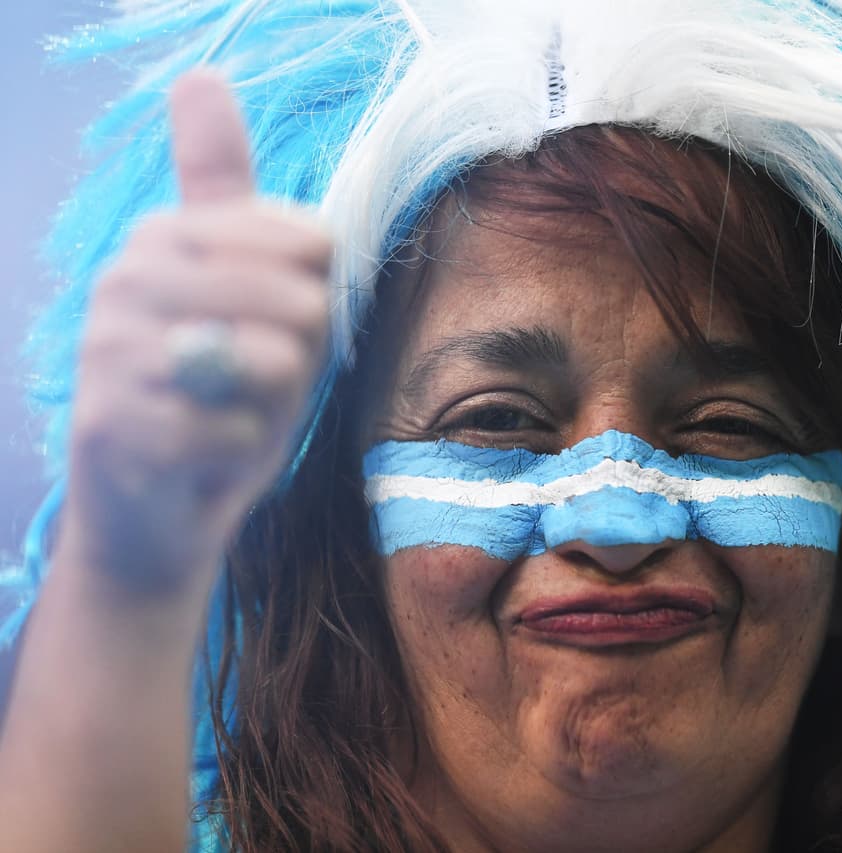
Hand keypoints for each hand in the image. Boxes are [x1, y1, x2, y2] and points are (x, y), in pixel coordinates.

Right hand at [58, 70, 332, 596]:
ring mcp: (109, 344)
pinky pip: (237, 430)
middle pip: (303, 301)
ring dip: (270, 408)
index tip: (271, 333)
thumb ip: (231, 197)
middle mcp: (128, 274)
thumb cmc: (224, 397)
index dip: (317, 306)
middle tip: (251, 386)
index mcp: (170, 234)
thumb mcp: (254, 293)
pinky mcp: (109, 419)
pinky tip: (201, 455)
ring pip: (272, 362)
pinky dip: (239, 455)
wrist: (162, 507)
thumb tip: (201, 73)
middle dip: (300, 362)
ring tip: (227, 413)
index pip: (312, 244)